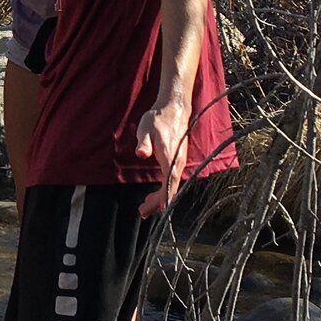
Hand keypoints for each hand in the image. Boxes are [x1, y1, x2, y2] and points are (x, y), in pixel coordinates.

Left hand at [133, 98, 191, 216]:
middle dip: (158, 202)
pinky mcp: (177, 161)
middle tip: (142, 212)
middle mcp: (178, 162)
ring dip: (160, 197)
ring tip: (144, 206)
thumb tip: (141, 154)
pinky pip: (171, 180)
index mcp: (170, 156)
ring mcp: (179, 162)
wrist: (174, 109)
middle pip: (170, 187)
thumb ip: (143, 142)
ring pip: (171, 185)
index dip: (164, 196)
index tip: (158, 208)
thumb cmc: (158, 119)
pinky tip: (154, 194)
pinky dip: (163, 189)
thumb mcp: (146, 128)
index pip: (169, 180)